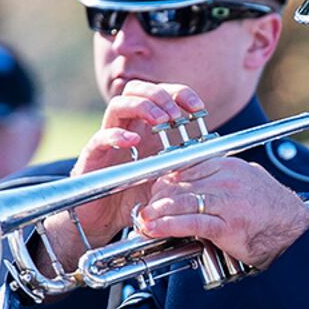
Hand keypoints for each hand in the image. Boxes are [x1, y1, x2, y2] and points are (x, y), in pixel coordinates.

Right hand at [40, 82, 208, 270]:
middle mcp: (125, 128)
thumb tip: (216, 155)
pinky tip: (133, 141)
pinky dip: (117, 136)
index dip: (179, 94)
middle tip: (176, 114)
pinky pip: (100, 138)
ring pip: (118, 105)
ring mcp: (107, 139)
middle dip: (160, 95)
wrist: (104, 219)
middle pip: (136, 90)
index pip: (159, 95)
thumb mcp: (167, 177)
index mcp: (144, 127)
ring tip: (160, 121)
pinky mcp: (93, 156)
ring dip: (142, 107)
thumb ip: (185, 163)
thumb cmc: (133, 195)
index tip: (197, 107)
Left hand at [135, 156, 308, 268]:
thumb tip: (199, 180)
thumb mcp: (248, 181)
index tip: (154, 192)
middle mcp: (225, 179)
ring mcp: (226, 201)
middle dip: (156, 198)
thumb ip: (224, 178)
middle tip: (146, 210)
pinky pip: (189, 222)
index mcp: (228, 165)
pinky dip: (167, 226)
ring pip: (179, 201)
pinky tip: (154, 229)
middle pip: (177, 183)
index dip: (164, 180)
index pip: (185, 166)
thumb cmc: (272, 212)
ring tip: (144, 221)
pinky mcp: (226, 225)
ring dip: (155, 213)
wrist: (295, 234)